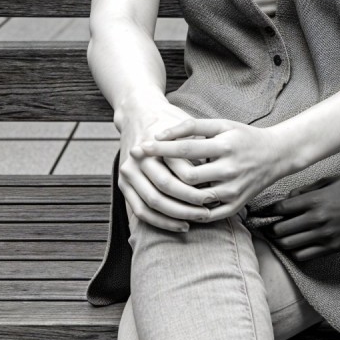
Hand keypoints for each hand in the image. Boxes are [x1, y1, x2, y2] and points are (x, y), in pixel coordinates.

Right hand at [115, 97, 214, 231]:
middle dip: (187, 204)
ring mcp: (127, 172)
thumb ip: (199, 151)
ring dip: (174, 216)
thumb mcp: (187, 129)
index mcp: (156, 145)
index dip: (198, 187)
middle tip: (207, 212)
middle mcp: (138, 159)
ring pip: (152, 203)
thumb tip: (216, 179)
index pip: (179, 172)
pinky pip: (140, 211)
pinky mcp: (123, 184)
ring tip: (195, 221)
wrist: (138, 114)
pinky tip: (179, 225)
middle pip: (165, 189)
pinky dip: (160, 221)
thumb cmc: (170, 122)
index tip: (216, 197)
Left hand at [138, 118, 298, 221]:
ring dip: (172, 196)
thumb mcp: (221, 124)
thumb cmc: (243, 137)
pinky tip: (173, 204)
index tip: (140, 148)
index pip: (186, 150)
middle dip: (162, 174)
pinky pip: (207, 215)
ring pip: (195, 200)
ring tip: (153, 187)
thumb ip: (191, 127)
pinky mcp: (236, 205)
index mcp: (226, 146)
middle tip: (142, 170)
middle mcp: (230, 170)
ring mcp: (234, 191)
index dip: (160, 150)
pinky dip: (188, 212)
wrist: (276, 155)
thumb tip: (161, 134)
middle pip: (188, 179)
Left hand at [259, 175, 339, 261]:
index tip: (256, 216)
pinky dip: (296, 252)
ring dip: (281, 242)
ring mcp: (326, 235)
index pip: (279, 210)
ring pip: (290, 245)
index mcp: (314, 200)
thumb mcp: (332, 181)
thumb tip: (289, 198)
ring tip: (279, 239)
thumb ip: (308, 190)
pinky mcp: (335, 247)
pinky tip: (296, 247)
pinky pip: (306, 255)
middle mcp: (317, 219)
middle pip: (280, 230)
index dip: (264, 213)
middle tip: (265, 228)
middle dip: (270, 229)